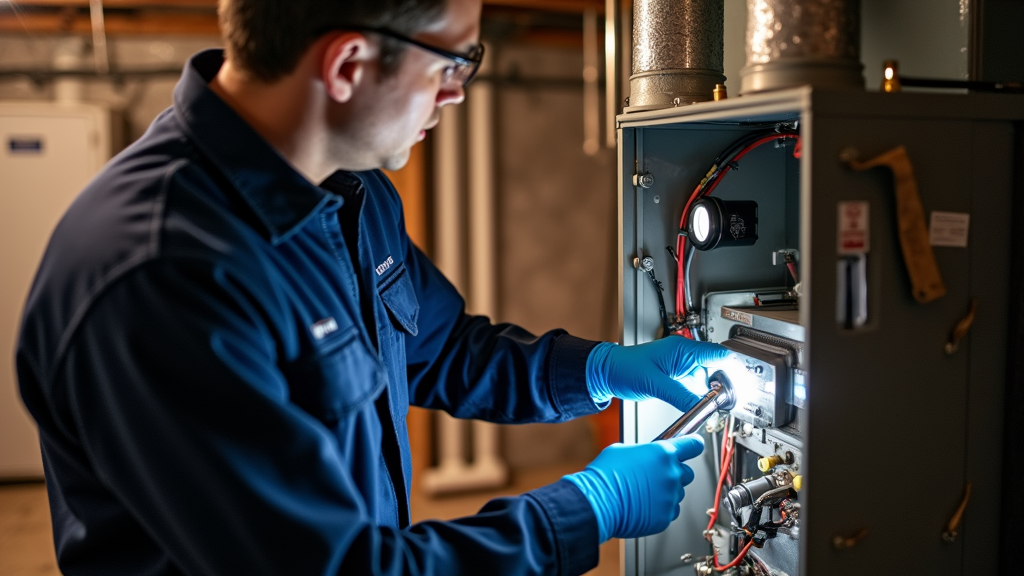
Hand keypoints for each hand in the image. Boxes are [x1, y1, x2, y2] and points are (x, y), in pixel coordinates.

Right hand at [564, 435, 703, 541]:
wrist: (598, 502)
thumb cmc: (605, 475)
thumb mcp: (622, 450)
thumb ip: (644, 452)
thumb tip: (646, 455)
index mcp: (663, 453)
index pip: (692, 445)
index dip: (693, 444)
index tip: (693, 445)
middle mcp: (671, 475)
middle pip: (687, 472)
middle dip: (675, 472)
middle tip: (656, 475)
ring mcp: (670, 497)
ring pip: (677, 493)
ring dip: (666, 491)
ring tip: (644, 492)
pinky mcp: (665, 516)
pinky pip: (670, 510)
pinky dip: (660, 508)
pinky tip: (643, 504)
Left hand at [586, 337, 733, 411]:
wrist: (608, 373)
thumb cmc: (625, 368)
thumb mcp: (655, 384)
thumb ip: (680, 395)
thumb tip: (702, 407)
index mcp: (683, 349)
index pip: (718, 355)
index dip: (733, 369)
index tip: (739, 385)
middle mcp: (686, 356)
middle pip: (717, 370)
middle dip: (723, 386)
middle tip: (724, 402)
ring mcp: (682, 368)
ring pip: (707, 381)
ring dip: (711, 394)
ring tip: (710, 407)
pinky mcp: (677, 379)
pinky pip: (696, 388)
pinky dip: (700, 398)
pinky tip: (699, 407)